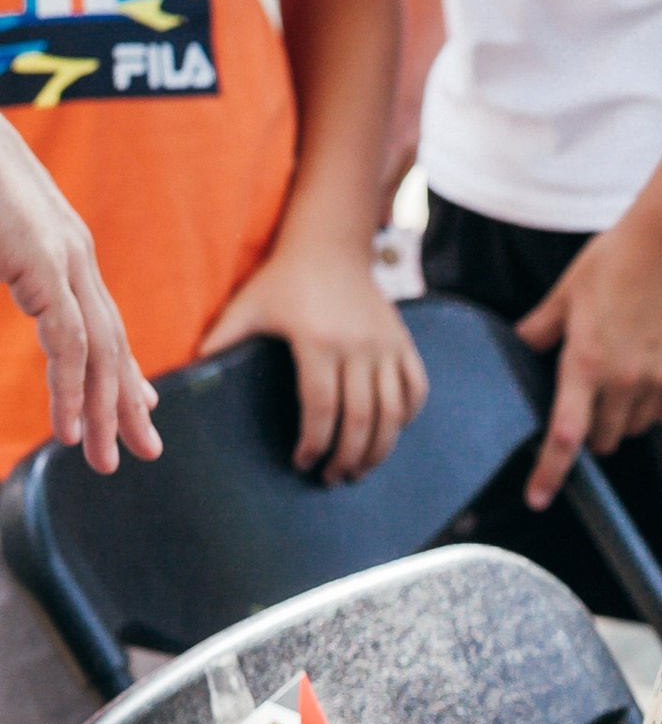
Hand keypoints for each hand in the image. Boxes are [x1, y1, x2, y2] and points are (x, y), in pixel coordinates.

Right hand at [0, 126, 157, 473]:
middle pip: (114, 342)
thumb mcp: (1, 240)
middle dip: (129, 401)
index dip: (122, 370)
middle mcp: (74, 252)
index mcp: (61, 246)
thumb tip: (22, 291)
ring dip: (103, 411)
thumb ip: (13, 266)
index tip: (138, 409)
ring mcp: (63, 255)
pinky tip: (71, 429)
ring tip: (107, 461)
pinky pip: (69, 340)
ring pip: (99, 351)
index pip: (103, 320)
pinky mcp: (43, 260)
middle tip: (144, 450)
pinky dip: (73, 389)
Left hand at [201, 236, 422, 482]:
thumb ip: (220, 341)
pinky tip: (389, 433)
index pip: (322, 407)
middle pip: (361, 418)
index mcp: (317, 341)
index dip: (314, 442)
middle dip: (347, 456)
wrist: (329, 245)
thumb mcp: (247, 306)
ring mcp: (385, 344)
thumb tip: (184, 378)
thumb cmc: (282, 281)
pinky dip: (407, 417)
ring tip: (360, 469)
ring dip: (379, 448)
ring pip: (393, 412)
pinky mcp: (403, 341)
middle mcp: (357, 345)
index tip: (302, 463)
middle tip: (332, 477)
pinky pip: (415, 389)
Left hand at [516, 212, 661, 505]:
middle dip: (590, 433)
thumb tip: (519, 344)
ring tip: (618, 379)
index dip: (549, 472)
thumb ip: (540, 329)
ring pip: (635, 428)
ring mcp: (656, 379)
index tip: (538, 498)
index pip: (565, 435)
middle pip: (603, 441)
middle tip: (584, 402)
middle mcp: (622, 380)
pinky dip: (652, 406)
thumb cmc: (611, 264)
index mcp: (584, 364)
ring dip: (622, 419)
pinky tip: (644, 376)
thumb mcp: (565, 295)